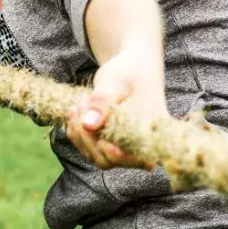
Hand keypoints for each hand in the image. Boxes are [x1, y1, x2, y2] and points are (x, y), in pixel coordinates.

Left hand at [66, 50, 167, 170]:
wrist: (130, 68)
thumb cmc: (129, 71)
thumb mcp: (115, 81)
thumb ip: (102, 101)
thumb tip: (89, 125)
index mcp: (151, 132)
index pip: (136, 159)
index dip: (114, 154)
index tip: (98, 135)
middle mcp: (139, 145)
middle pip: (108, 160)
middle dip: (87, 136)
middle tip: (83, 103)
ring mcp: (122, 147)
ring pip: (94, 155)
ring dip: (79, 132)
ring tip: (81, 102)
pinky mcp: (108, 142)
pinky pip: (87, 147)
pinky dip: (76, 131)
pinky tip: (77, 110)